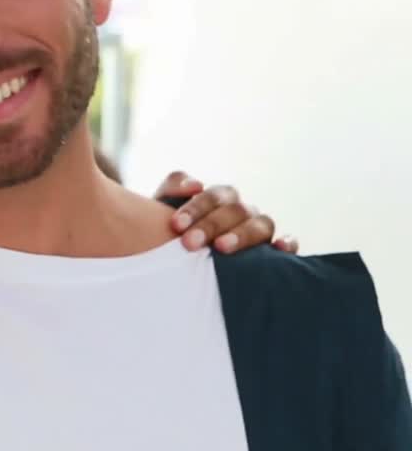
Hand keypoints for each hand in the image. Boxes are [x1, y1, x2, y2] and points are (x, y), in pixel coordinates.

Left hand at [155, 172, 299, 254]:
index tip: (176, 225)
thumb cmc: (169, 238)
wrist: (173, 265)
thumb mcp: (162, 213)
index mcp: (218, 200)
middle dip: (211, 225)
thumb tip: (193, 185)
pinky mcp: (274, 253)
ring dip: (243, 234)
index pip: (214, 196)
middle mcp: (242, 212)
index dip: (196, 207)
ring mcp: (260, 230)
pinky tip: (278, 249)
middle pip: (236, 210)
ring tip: (221, 248)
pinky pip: (289, 244)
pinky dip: (287, 243)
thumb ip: (170, 191)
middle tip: (189, 243)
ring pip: (262, 223)